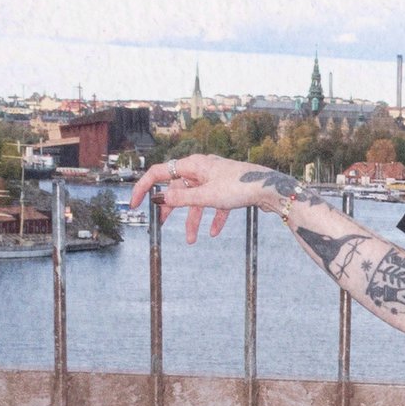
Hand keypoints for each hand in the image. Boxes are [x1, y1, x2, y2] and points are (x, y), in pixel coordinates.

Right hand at [128, 155, 273, 242]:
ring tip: (191, 240)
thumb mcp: (206, 195)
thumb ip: (182, 198)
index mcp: (193, 165)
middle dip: (170, 208)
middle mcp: (202, 169)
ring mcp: (215, 179)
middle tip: (160, 224)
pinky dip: (212, 218)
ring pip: (196, 200)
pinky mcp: (227, 189)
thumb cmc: (240, 186)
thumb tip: (160, 198)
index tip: (134, 203)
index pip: (159, 172)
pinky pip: (214, 205)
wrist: (270, 188)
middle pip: (178, 188)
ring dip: (192, 220)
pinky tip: (213, 233)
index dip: (144, 187)